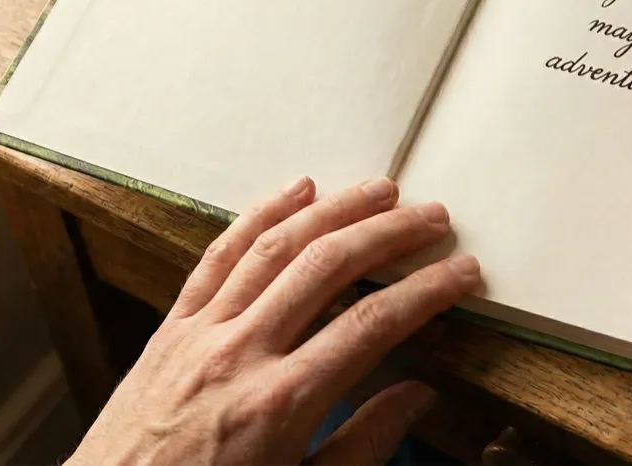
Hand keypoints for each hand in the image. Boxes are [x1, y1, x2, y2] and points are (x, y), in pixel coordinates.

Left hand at [66, 177, 478, 465]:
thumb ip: (361, 448)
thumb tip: (417, 396)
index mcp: (280, 405)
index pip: (372, 326)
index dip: (426, 292)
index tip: (462, 272)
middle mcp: (240, 355)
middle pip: (328, 268)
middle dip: (388, 235)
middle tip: (434, 217)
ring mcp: (200, 335)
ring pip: (275, 247)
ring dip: (333, 210)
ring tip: (380, 191)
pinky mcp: (170, 330)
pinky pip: (217, 257)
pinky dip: (258, 216)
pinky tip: (295, 191)